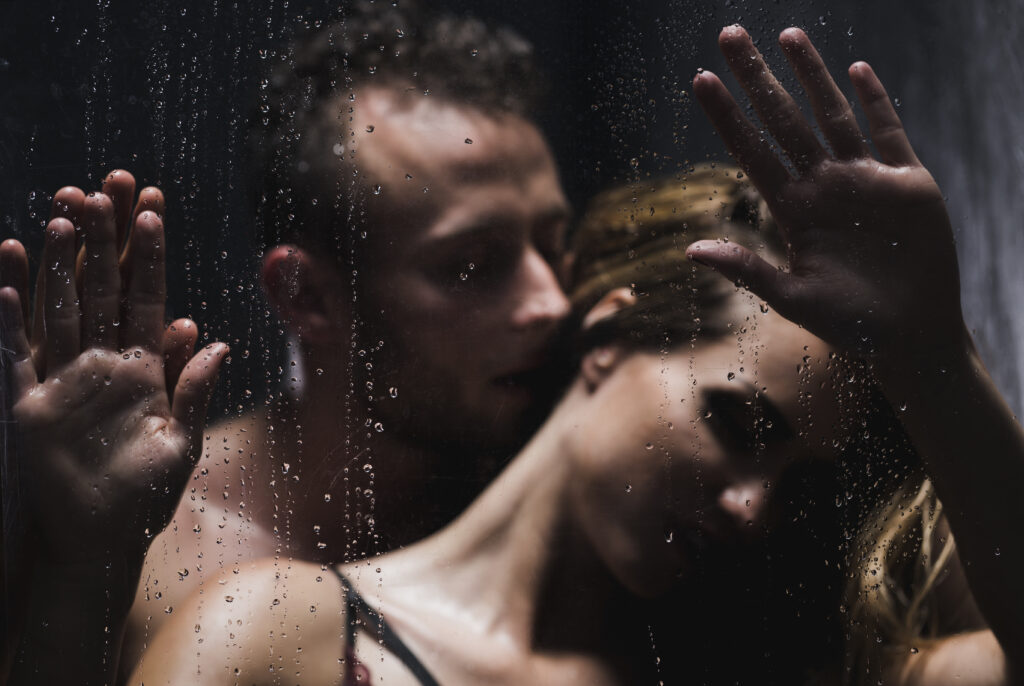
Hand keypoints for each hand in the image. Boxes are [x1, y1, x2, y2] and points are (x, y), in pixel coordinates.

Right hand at [0, 178, 226, 568]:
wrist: (99, 538)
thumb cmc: (144, 498)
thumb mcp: (179, 445)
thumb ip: (193, 393)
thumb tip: (215, 341)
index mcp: (144, 370)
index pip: (146, 297)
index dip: (149, 255)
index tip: (152, 208)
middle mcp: (102, 364)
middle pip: (102, 290)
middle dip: (104, 240)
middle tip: (104, 188)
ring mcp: (62, 379)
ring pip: (60, 308)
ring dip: (60, 265)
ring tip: (60, 217)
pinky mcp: (28, 405)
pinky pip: (17, 354)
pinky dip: (10, 318)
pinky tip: (9, 277)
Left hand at [686, 26, 964, 357]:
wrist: (912, 335)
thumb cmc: (851, 325)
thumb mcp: (794, 299)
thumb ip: (748, 270)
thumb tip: (690, 250)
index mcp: (793, 210)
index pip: (752, 151)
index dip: (727, 115)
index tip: (701, 79)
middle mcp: (823, 186)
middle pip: (784, 120)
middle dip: (757, 78)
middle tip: (728, 34)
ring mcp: (864, 180)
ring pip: (832, 114)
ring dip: (811, 75)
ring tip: (787, 35)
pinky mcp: (907, 182)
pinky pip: (889, 132)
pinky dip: (875, 101)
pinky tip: (857, 70)